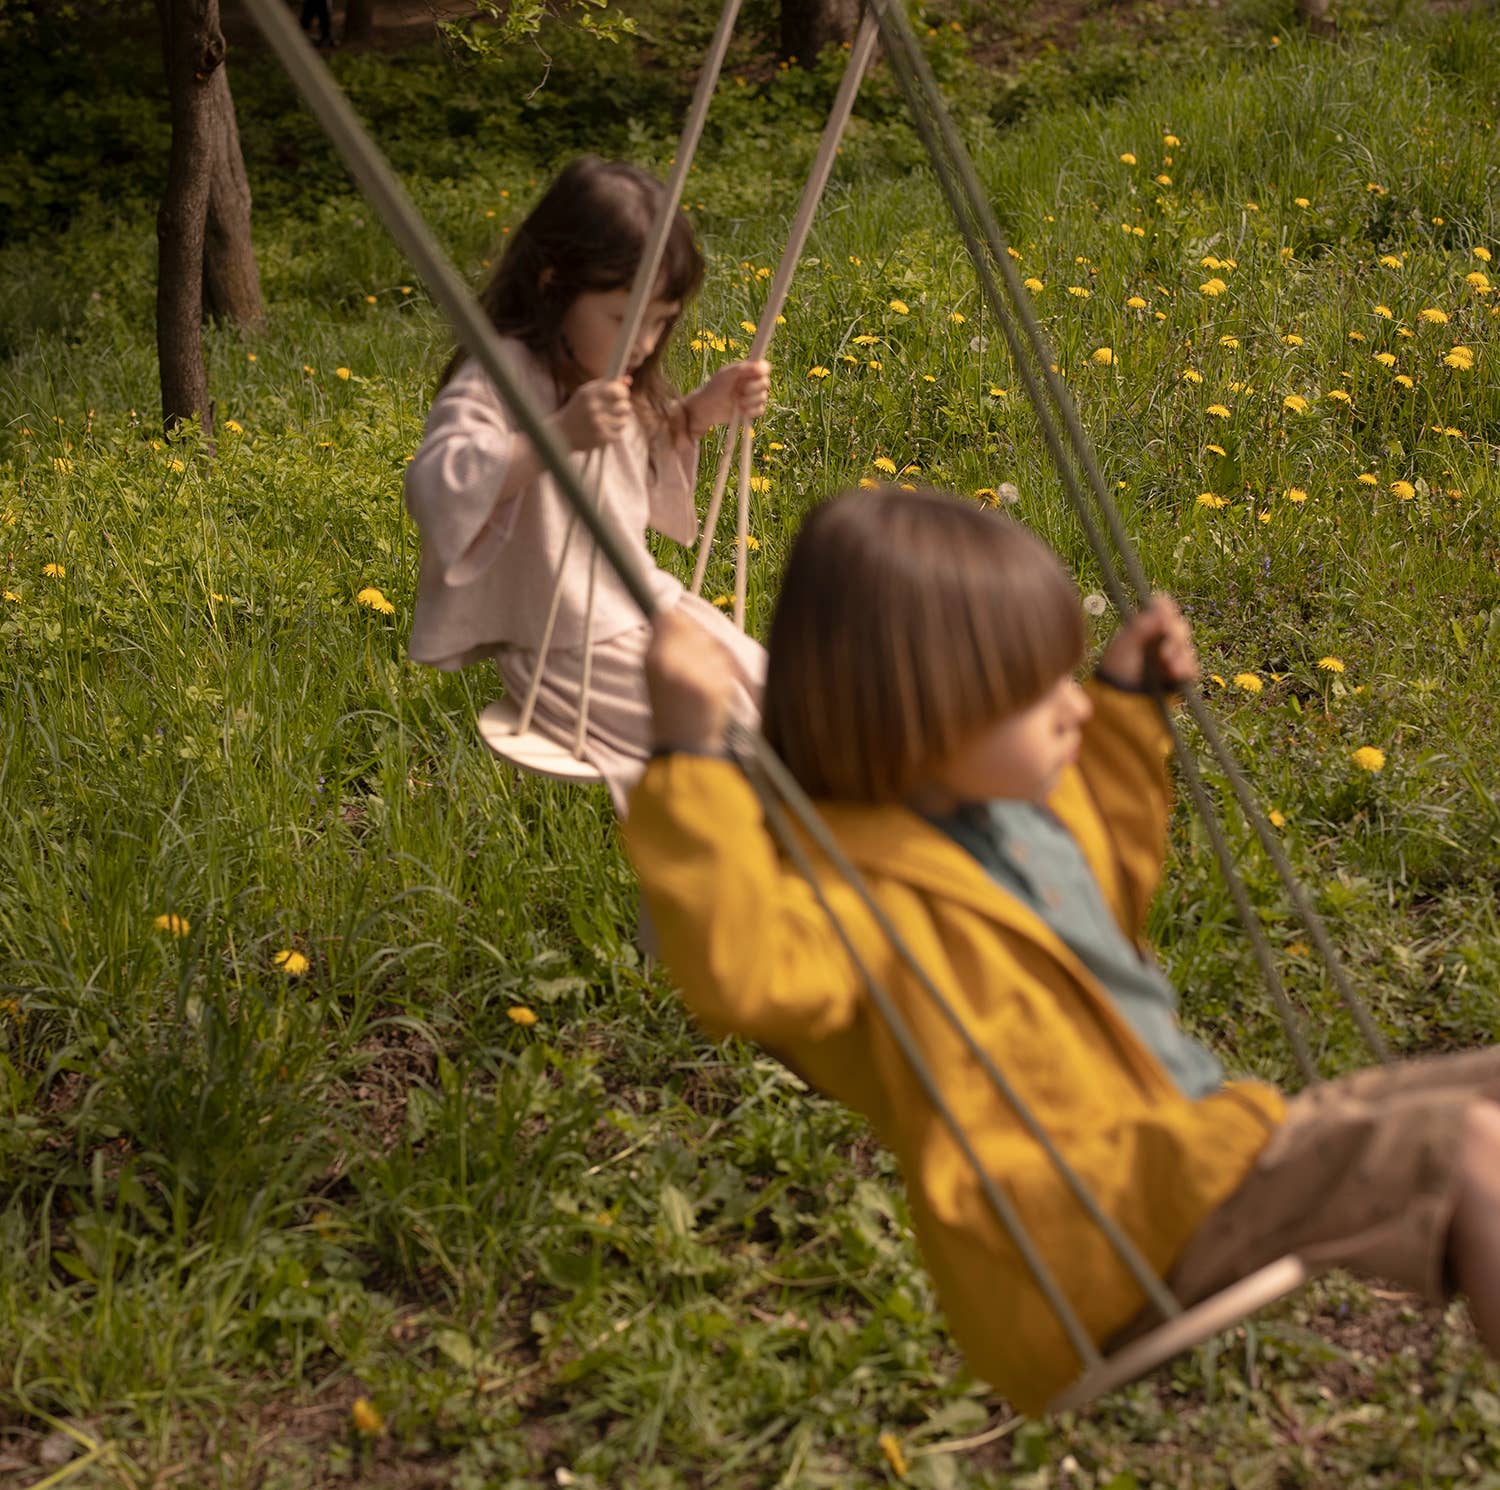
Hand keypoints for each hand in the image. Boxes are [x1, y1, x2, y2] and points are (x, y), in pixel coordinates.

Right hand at [554, 376, 632, 452]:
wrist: (561, 433)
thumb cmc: (577, 410)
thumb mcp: (587, 393)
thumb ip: (607, 385)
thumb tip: (628, 379)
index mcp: (589, 394)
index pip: (617, 390)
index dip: (623, 393)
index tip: (622, 395)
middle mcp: (593, 408)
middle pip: (624, 406)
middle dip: (624, 407)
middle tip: (619, 408)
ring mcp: (597, 424)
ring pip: (623, 421)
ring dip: (620, 421)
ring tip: (611, 420)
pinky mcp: (600, 438)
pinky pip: (619, 433)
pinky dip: (615, 432)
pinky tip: (607, 430)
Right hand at [645, 607, 736, 752]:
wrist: (683, 748)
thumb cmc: (669, 711)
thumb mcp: (654, 675)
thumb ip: (662, 643)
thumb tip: (672, 613)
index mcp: (653, 659)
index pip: (669, 618)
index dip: (677, 620)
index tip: (679, 625)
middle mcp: (672, 662)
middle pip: (694, 629)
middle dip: (698, 640)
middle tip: (694, 664)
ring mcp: (695, 673)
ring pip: (713, 645)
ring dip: (713, 658)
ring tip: (702, 682)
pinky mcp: (715, 686)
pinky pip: (726, 664)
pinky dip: (724, 675)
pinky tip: (712, 692)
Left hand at [685, 360, 771, 433]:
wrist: (708, 408)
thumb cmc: (715, 388)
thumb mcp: (725, 374)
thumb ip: (741, 368)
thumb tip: (759, 365)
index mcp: (748, 371)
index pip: (764, 367)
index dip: (763, 370)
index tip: (757, 373)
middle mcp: (753, 383)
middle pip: (766, 383)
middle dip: (755, 387)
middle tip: (743, 390)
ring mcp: (753, 397)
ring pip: (763, 397)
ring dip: (750, 400)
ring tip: (737, 402)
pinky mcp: (752, 411)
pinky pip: (760, 410)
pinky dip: (751, 411)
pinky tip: (741, 411)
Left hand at [1097, 593, 1199, 692]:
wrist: (1119, 698)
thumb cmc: (1116, 668)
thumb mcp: (1124, 645)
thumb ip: (1142, 626)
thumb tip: (1161, 607)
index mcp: (1146, 625)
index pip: (1163, 607)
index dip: (1166, 610)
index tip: (1162, 619)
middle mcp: (1161, 638)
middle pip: (1179, 626)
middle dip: (1174, 636)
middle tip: (1163, 649)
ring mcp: (1172, 655)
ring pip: (1187, 647)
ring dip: (1179, 654)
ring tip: (1167, 666)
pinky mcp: (1180, 674)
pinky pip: (1192, 667)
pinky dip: (1186, 668)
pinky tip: (1175, 674)